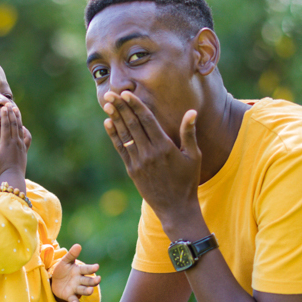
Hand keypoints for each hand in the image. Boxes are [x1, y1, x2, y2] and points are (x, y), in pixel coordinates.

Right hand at [0, 101, 27, 183]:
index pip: (6, 126)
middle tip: (9, 104)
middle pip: (13, 124)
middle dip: (11, 113)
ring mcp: (21, 145)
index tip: (4, 107)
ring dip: (18, 118)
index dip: (5, 116)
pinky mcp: (25, 148)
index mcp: (6, 143)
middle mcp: (15, 142)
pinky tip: (23, 127)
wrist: (14, 176)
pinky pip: (27, 137)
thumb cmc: (0, 168)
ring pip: (20, 128)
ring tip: (16, 109)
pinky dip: (25, 130)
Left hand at [49, 244, 100, 301]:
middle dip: (93, 281)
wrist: (54, 281)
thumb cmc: (62, 269)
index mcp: (79, 270)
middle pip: (88, 281)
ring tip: (90, 291)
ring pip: (83, 290)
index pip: (86, 269)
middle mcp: (79, 280)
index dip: (91, 268)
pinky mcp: (70, 296)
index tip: (96, 266)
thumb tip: (78, 245)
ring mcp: (75, 288)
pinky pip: (73, 299)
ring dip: (87, 291)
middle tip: (98, 279)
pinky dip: (75, 301)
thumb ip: (71, 255)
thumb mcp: (65, 261)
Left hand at [103, 91, 203, 229]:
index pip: (147, 120)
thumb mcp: (194, 156)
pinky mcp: (132, 170)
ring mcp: (139, 162)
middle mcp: (149, 153)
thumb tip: (191, 111)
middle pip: (132, 125)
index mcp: (165, 146)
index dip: (135, 105)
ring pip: (125, 135)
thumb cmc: (188, 180)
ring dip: (115, 118)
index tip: (126, 93)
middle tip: (110, 93)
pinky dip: (114, 135)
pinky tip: (108, 123)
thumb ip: (189, 133)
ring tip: (107, 104)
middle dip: (121, 107)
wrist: (175, 208)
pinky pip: (121, 149)